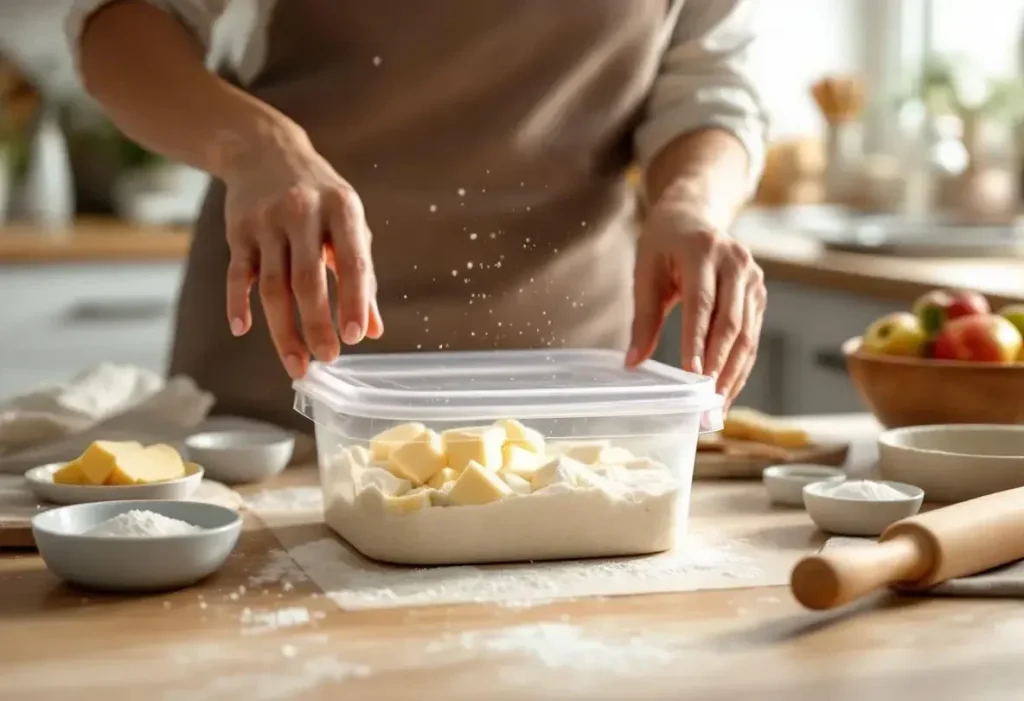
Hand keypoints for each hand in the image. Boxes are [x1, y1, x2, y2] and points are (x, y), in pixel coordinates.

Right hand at [222, 126, 383, 379]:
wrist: (265, 151)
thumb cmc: (320, 197)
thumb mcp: (349, 224)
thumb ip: (362, 276)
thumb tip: (374, 329)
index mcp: (342, 210)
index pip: (352, 262)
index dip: (354, 301)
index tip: (357, 336)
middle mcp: (303, 212)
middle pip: (307, 280)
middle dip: (317, 324)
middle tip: (328, 359)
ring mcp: (266, 221)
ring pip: (273, 285)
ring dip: (283, 330)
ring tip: (298, 364)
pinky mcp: (238, 230)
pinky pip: (237, 273)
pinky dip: (237, 302)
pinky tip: (243, 329)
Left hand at [627, 197, 764, 406]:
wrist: (693, 215)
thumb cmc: (663, 244)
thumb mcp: (645, 273)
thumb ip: (642, 318)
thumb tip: (633, 363)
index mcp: (702, 250)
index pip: (702, 304)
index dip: (698, 342)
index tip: (692, 375)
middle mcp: (735, 262)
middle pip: (731, 323)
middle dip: (719, 365)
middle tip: (706, 402)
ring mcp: (752, 277)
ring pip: (747, 334)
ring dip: (733, 373)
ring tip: (717, 406)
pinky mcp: (759, 292)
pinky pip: (752, 334)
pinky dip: (740, 365)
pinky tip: (727, 388)